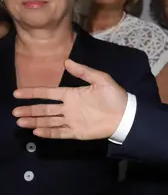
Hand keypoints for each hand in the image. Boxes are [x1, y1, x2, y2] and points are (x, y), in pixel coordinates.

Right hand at [12, 60, 127, 139]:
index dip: (33, 93)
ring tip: (20, 121)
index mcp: (72, 94)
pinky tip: (37, 131)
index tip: (17, 93)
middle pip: (44, 109)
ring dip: (35, 122)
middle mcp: (68, 108)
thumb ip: (83, 71)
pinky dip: (48, 132)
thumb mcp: (101, 79)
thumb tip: (66, 61)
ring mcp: (71, 120)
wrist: (126, 114)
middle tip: (15, 112)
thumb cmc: (114, 96)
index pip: (48, 93)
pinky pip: (60, 132)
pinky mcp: (77, 132)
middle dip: (29, 110)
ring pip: (48, 121)